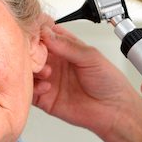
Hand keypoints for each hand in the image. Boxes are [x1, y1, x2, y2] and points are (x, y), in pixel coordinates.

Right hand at [33, 24, 141, 141]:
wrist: (114, 110)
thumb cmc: (109, 82)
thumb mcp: (91, 56)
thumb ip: (67, 45)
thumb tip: (47, 33)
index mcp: (66, 47)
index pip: (44, 33)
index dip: (36, 30)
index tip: (33, 32)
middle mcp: (55, 61)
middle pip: (31, 51)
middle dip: (30, 50)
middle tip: (34, 53)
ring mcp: (48, 79)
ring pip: (27, 70)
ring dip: (32, 69)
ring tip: (46, 72)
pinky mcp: (45, 98)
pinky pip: (29, 91)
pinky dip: (33, 87)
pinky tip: (47, 87)